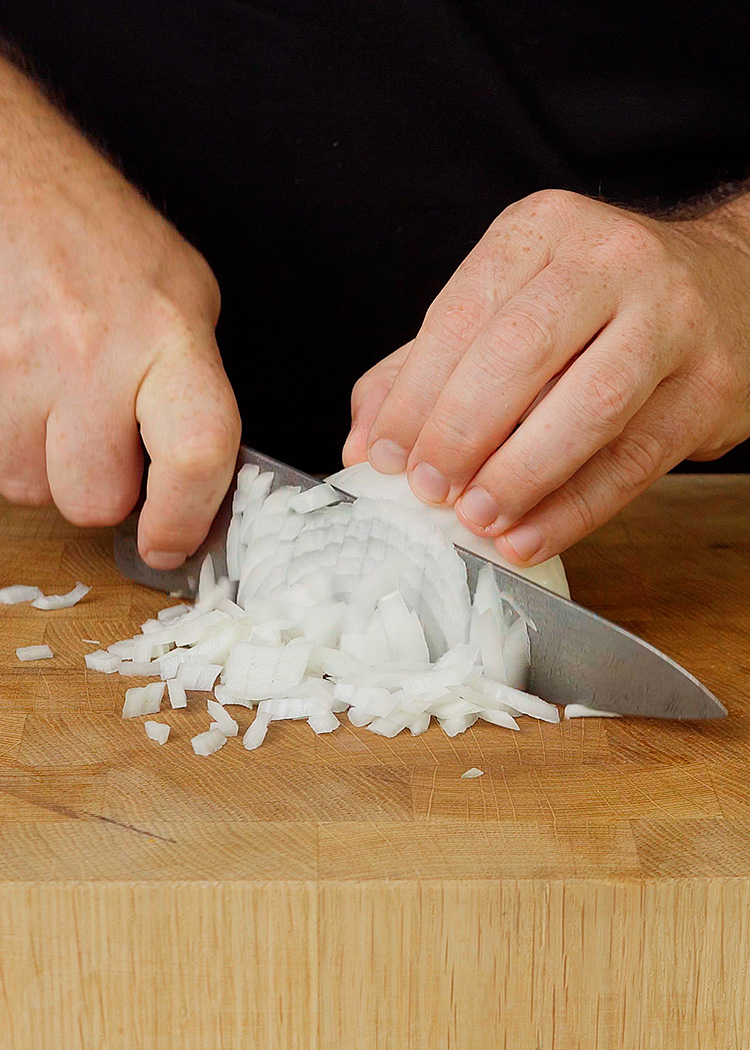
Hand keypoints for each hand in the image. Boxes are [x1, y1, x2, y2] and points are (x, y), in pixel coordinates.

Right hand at [0, 59, 239, 568]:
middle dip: (99, 484)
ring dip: (42, 461)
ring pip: (28, 487)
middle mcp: (90, 355)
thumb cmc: (96, 233)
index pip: (197, 452)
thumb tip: (204, 469)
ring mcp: (14, 366)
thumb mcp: (182, 296)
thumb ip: (195, 383)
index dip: (185, 518)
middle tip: (99, 431)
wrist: (11, 174)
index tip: (171, 542)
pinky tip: (19, 390)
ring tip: (52, 395)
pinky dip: (5, 438)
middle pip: (93, 499)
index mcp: (169, 335)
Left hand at [344, 188, 749, 563]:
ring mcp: (672, 321)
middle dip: (461, 431)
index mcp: (543, 230)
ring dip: (520, 474)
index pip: (461, 314)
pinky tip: (527, 535)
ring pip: (587, 407)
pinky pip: (633, 461)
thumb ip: (426, 366)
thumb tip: (363, 440)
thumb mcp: (507, 305)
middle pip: (521, 352)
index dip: (416, 393)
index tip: (382, 454)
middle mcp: (612, 262)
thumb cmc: (593, 306)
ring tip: (474, 518)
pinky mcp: (710, 389)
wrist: (728, 286)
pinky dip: (573, 509)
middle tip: (427, 488)